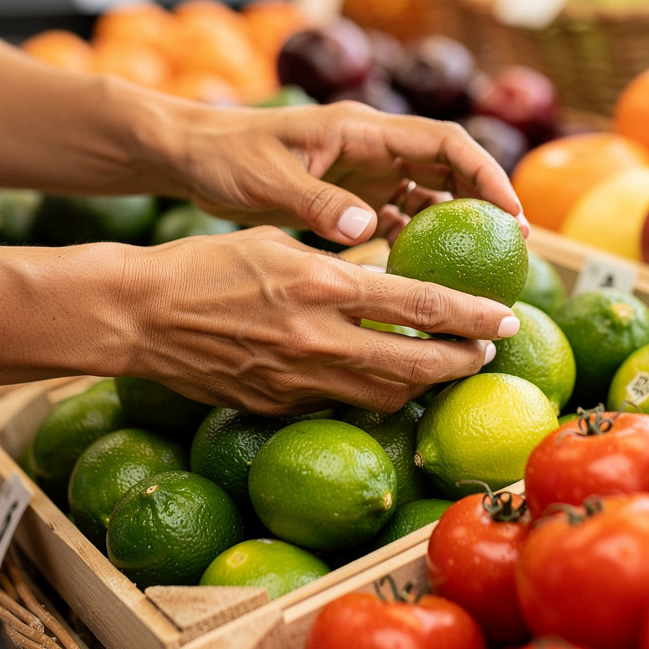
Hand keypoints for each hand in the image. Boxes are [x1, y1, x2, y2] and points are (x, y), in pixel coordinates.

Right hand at [124, 226, 518, 414]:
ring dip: (425, 384)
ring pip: (384, 395)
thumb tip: (384, 277)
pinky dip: (371, 394)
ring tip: (447, 368)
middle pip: (415, 365)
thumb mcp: (278, 243)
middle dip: (462, 361)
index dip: (472, 317)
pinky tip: (382, 381)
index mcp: (320, 285)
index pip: (419, 306)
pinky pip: (339, 404)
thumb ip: (335, 265)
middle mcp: (316, 338)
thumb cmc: (206, 265)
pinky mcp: (276, 405)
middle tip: (488, 350)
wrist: (141, 315)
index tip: (507, 318)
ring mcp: (296, 380)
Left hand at [164, 99, 526, 245]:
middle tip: (513, 246)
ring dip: (456, 221)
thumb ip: (317, 202)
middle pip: (448, 166)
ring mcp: (363, 170)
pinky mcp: (349, 195)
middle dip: (484, 200)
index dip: (485, 172)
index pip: (442, 141)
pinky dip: (416, 238)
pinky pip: (398, 215)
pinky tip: (425, 271)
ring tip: (481, 264)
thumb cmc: (226, 157)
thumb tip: (369, 231)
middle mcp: (371, 146)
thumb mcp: (267, 179)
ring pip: (428, 191)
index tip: (511, 213)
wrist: (195, 156)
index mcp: (360, 129)